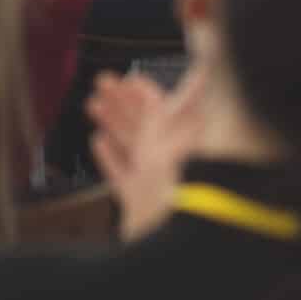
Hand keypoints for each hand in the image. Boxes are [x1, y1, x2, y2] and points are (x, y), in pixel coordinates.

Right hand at [88, 63, 209, 241]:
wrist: (180, 230)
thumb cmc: (189, 181)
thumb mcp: (189, 129)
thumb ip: (194, 98)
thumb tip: (206, 69)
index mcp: (176, 136)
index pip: (157, 105)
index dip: (141, 89)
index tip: (127, 77)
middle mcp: (164, 154)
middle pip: (140, 121)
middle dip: (120, 99)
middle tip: (102, 83)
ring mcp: (150, 177)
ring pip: (129, 143)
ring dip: (111, 122)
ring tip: (93, 105)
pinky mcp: (137, 199)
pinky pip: (120, 174)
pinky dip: (109, 157)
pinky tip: (98, 143)